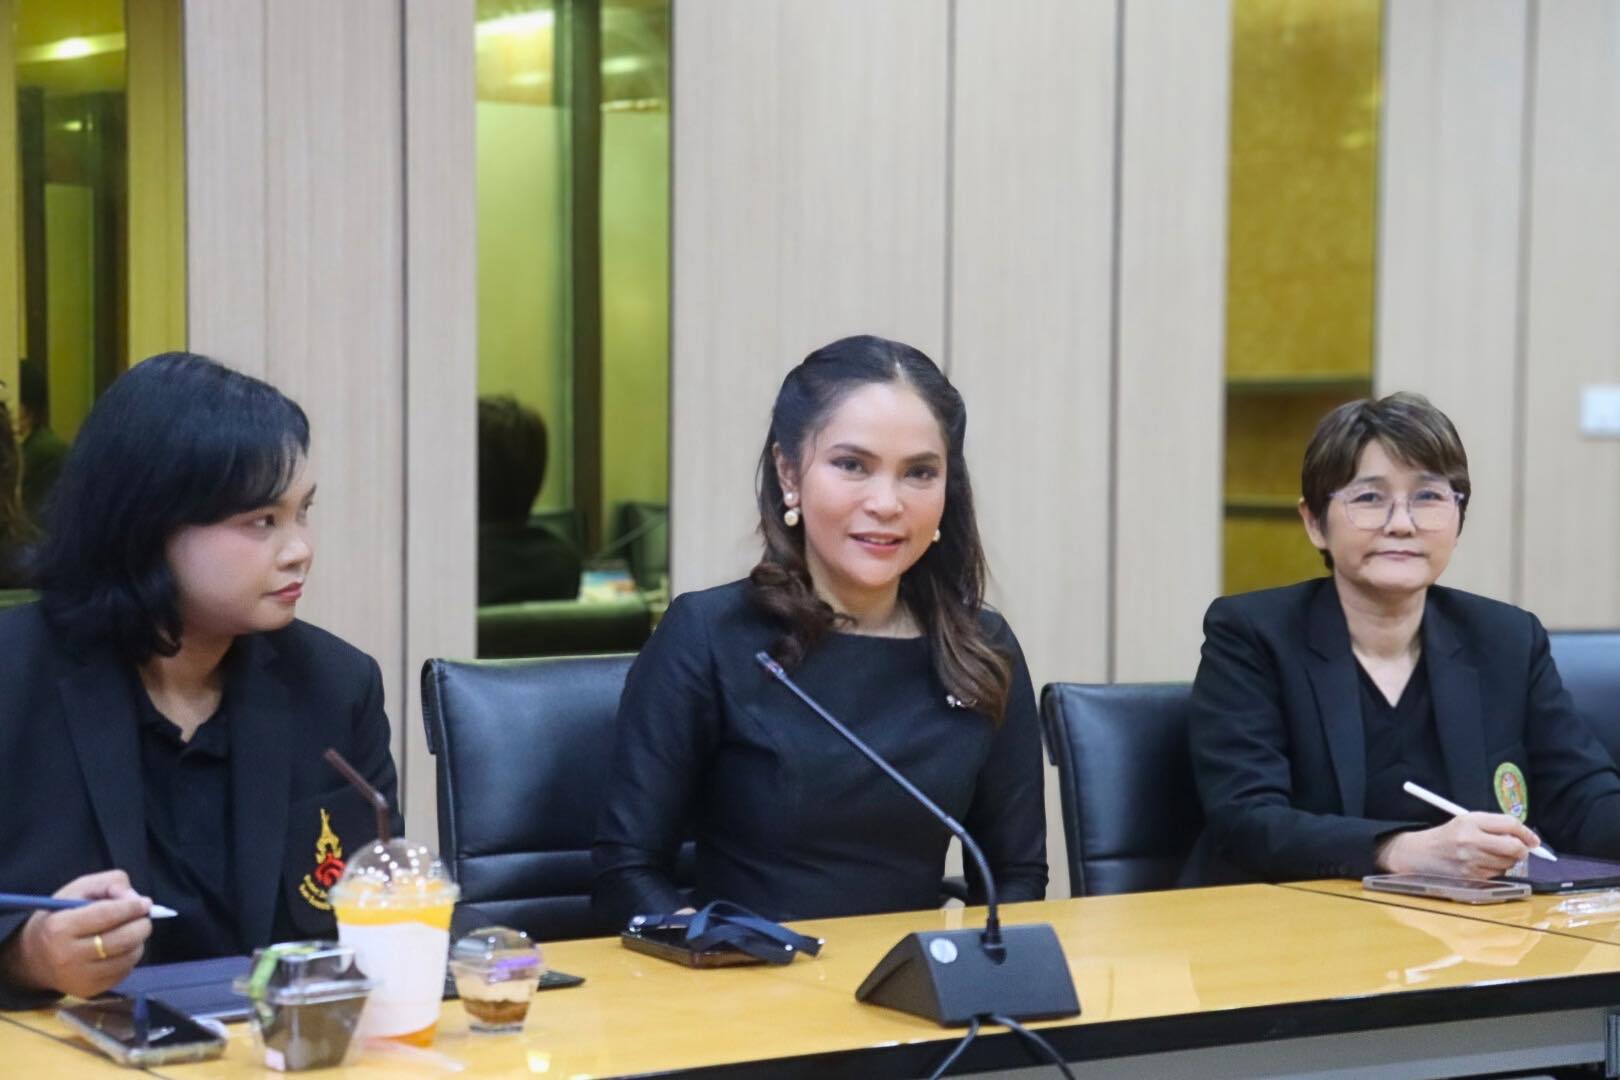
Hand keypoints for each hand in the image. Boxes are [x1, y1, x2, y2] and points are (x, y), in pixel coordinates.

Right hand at [0, 871, 152, 998]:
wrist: (33, 958)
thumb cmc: (58, 917)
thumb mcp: (77, 890)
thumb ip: (108, 883)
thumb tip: (135, 898)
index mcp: (60, 927)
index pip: (106, 915)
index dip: (131, 908)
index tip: (145, 903)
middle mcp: (68, 956)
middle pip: (122, 940)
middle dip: (141, 925)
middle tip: (145, 917)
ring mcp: (78, 977)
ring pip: (128, 958)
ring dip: (139, 942)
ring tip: (133, 932)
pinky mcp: (88, 991)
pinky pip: (123, 972)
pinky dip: (130, 958)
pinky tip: (122, 949)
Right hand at [1377, 813, 1540, 878]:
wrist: (1421, 854)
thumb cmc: (1449, 835)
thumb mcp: (1467, 821)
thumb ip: (1494, 825)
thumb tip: (1525, 837)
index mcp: (1470, 821)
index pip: (1509, 824)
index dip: (1526, 832)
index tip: (1533, 839)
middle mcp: (1471, 840)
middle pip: (1513, 847)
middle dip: (1523, 849)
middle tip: (1522, 849)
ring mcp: (1471, 861)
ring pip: (1508, 863)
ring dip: (1508, 860)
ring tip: (1494, 855)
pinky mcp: (1471, 877)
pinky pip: (1497, 874)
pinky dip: (1496, 870)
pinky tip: (1484, 864)